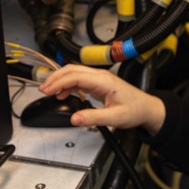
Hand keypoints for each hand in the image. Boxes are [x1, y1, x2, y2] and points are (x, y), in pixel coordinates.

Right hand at [39, 64, 165, 134]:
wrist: (146, 108)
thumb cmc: (135, 110)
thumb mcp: (114, 118)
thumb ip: (93, 118)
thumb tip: (74, 118)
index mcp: (104, 81)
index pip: (76, 76)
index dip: (59, 82)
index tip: (46, 90)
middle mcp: (100, 76)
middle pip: (72, 70)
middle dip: (55, 78)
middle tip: (42, 89)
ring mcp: (99, 79)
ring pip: (74, 73)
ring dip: (60, 80)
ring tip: (48, 91)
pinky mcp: (98, 84)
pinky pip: (79, 80)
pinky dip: (67, 85)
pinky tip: (61, 94)